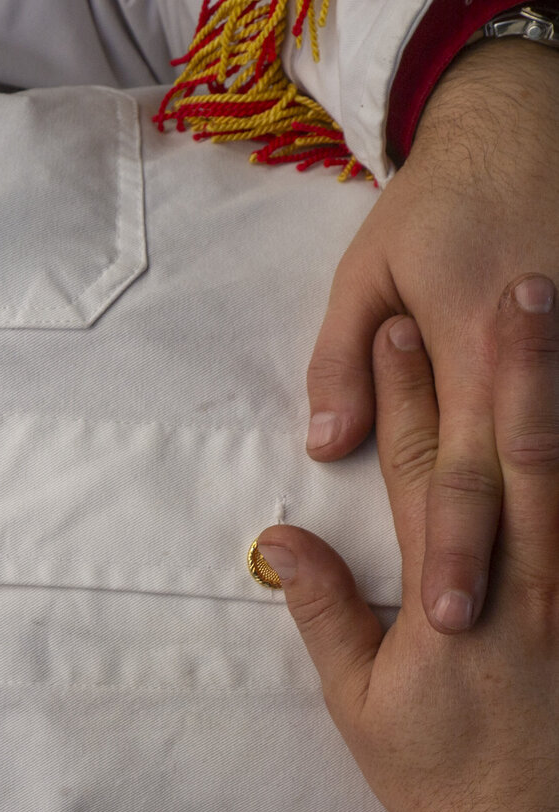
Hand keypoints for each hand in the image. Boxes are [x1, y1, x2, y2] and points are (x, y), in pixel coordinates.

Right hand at [260, 287, 558, 811]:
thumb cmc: (444, 780)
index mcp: (441, 598)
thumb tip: (280, 537)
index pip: (416, 471)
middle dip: (510, 364)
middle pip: (509, 451)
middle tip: (515, 279)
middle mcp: (515, 584)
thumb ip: (326, 612)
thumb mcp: (359, 707)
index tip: (401, 321)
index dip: (405, 395)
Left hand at [304, 41, 558, 634]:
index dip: (457, 552)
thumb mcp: (369, 268)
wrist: (527, 119)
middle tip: (494, 640)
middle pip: (525, 483)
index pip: (461, 475)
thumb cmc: (441, 200)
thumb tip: (326, 449)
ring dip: (556, 531)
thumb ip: (342, 362)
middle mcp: (533, 359)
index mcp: (470, 350)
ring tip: (548, 617)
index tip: (448, 620)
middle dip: (509, 567)